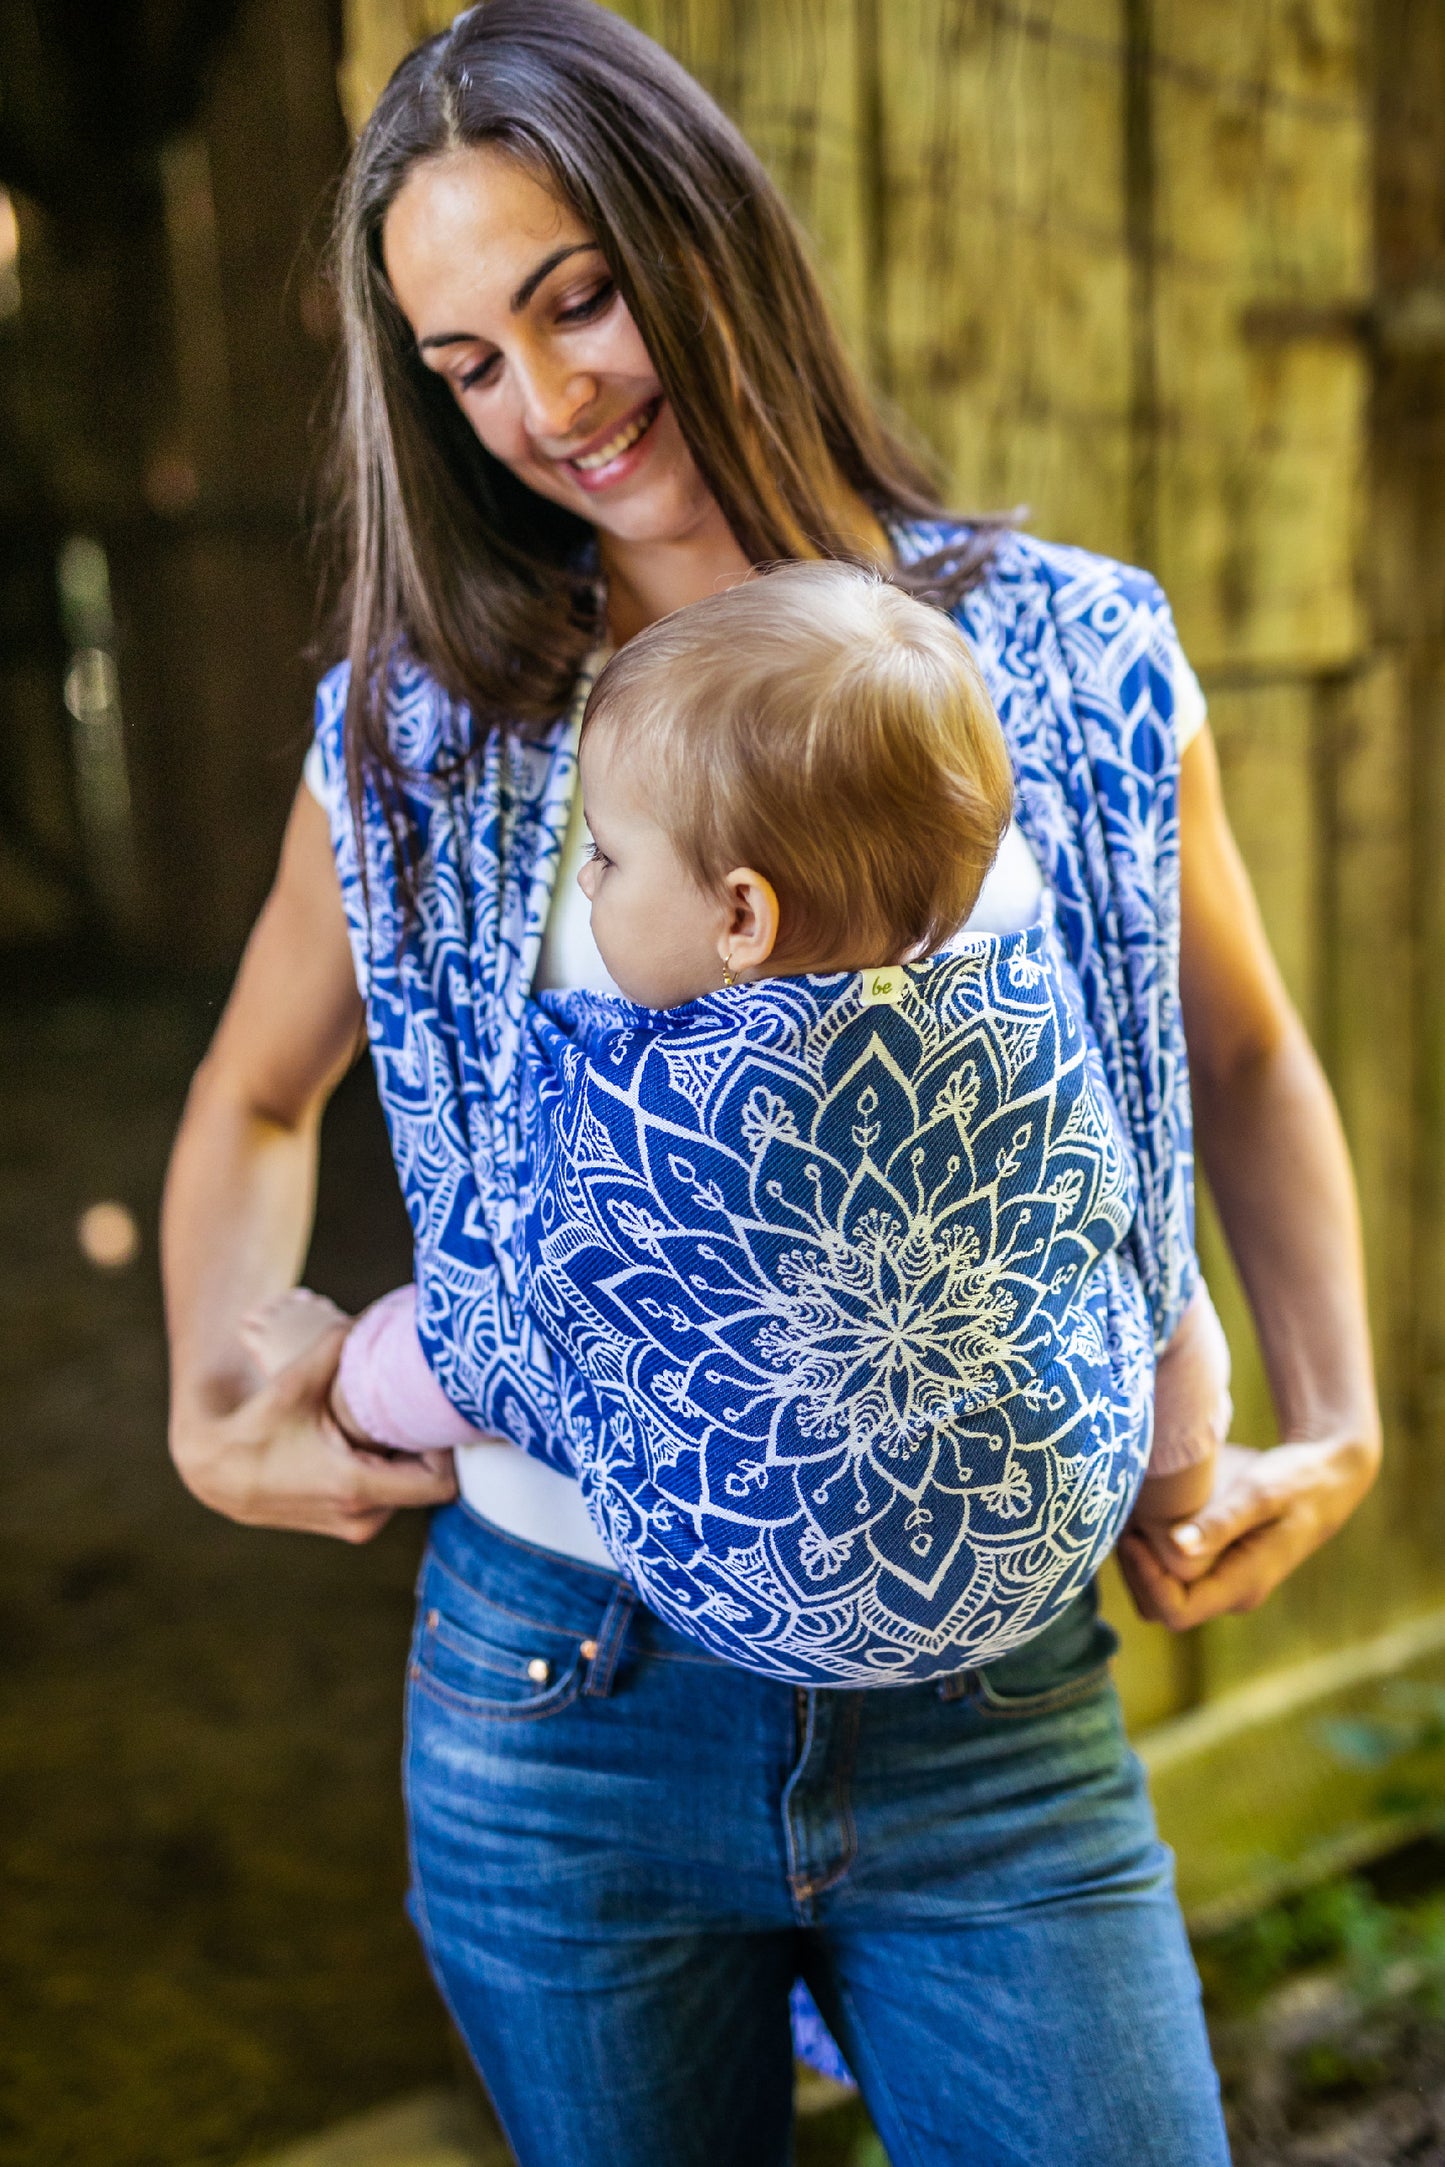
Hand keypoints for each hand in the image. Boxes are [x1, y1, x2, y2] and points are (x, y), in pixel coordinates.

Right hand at [170, 1322, 456, 1541]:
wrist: (215, 1472)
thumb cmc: (254, 1427)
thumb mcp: (294, 1382)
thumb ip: (337, 1347)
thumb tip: (373, 1316)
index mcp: (356, 1486)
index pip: (441, 1484)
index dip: (450, 1448)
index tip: (439, 1414)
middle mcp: (362, 1516)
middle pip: (428, 1481)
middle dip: (427, 1446)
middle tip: (417, 1407)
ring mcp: (355, 1526)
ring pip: (408, 1489)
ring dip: (406, 1458)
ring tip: (388, 1422)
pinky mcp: (349, 1526)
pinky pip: (389, 1496)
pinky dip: (389, 1470)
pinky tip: (372, 1441)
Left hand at [1116, 1433, 1377, 1629]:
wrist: (1328, 1476)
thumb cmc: (1297, 1482)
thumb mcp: (1260, 1494)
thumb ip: (1221, 1522)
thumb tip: (1177, 1548)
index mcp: (1242, 1586)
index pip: (1176, 1612)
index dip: (1145, 1581)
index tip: (1130, 1536)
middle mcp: (1232, 1593)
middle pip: (1161, 1607)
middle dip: (1134, 1572)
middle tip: (1119, 1523)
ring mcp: (1225, 1582)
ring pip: (1163, 1593)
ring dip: (1139, 1562)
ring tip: (1127, 1517)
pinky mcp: (1219, 1565)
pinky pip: (1174, 1574)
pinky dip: (1151, 1552)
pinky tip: (1143, 1516)